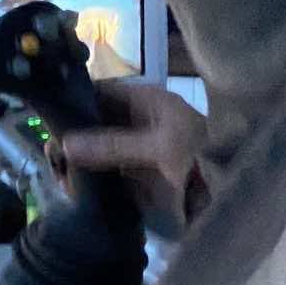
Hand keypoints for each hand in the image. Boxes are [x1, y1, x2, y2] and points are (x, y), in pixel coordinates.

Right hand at [52, 80, 205, 237]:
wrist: (236, 192)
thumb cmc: (203, 157)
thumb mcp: (160, 147)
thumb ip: (112, 146)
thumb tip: (64, 145)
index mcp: (144, 101)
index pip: (99, 92)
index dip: (73, 101)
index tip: (49, 119)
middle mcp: (135, 121)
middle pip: (91, 123)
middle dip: (69, 137)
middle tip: (52, 157)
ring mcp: (134, 148)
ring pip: (92, 149)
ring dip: (75, 162)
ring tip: (59, 176)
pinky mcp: (134, 175)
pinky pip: (102, 173)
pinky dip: (87, 180)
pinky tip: (72, 189)